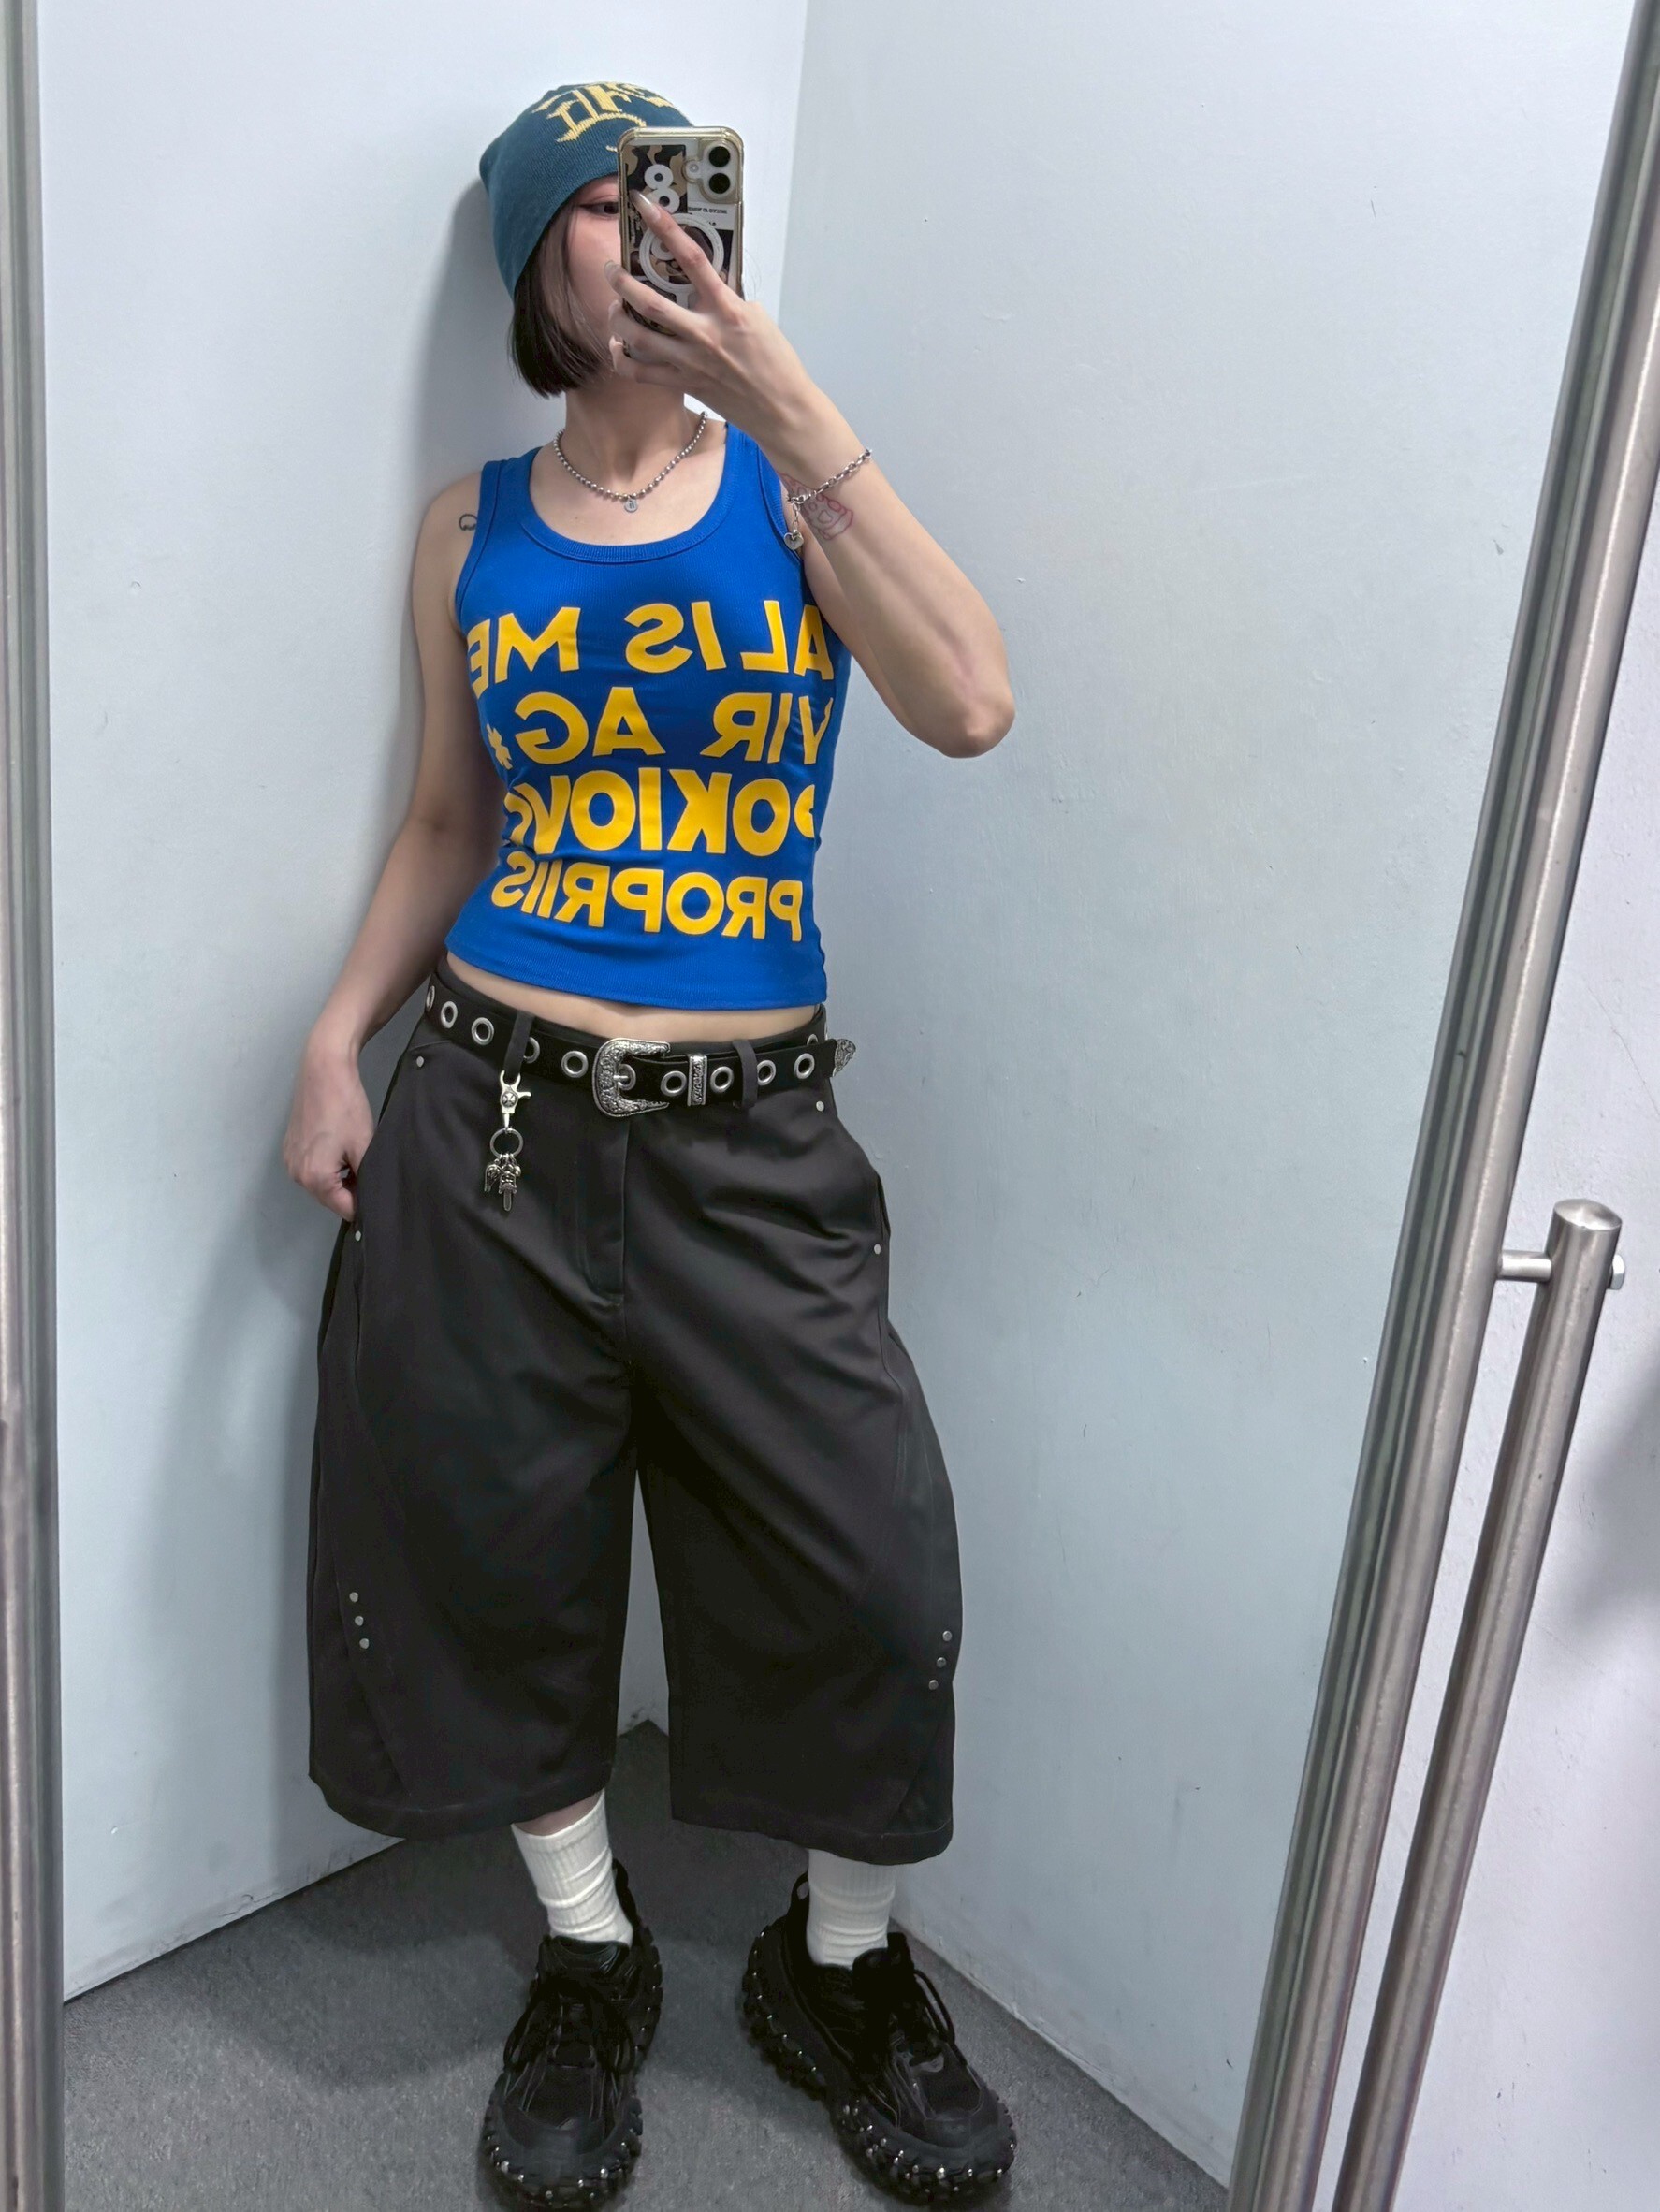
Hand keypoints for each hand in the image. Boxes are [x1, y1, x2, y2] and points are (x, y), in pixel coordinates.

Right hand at [284, 1031, 374, 1220]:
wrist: (323, 1069)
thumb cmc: (346, 1106)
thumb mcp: (364, 1146)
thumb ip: (367, 1178)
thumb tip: (371, 1199)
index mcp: (314, 1178)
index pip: (345, 1209)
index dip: (365, 1203)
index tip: (379, 1190)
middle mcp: (296, 1174)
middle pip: (330, 1198)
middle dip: (351, 1191)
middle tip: (370, 1170)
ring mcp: (290, 1160)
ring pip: (321, 1183)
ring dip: (340, 1178)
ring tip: (357, 1156)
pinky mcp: (289, 1147)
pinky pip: (311, 1168)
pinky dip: (327, 1165)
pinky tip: (341, 1148)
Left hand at [603, 192, 827, 462]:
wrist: (782, 410)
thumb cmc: (776, 362)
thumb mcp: (758, 318)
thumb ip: (729, 298)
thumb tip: (706, 279)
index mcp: (728, 310)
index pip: (693, 259)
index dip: (666, 228)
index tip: (644, 206)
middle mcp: (705, 334)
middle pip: (650, 301)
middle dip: (622, 281)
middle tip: (610, 268)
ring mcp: (691, 362)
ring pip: (637, 337)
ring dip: (617, 318)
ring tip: (614, 307)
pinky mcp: (684, 385)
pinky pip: (640, 373)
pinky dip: (622, 359)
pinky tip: (618, 347)